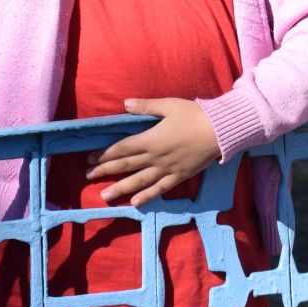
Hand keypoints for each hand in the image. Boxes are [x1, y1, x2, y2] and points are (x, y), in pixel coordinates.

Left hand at [89, 98, 220, 206]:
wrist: (219, 131)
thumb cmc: (194, 115)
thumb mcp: (168, 105)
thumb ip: (146, 106)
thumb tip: (125, 104)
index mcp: (150, 139)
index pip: (122, 148)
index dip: (104, 154)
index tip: (90, 159)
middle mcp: (155, 157)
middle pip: (125, 166)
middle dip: (105, 171)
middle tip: (88, 176)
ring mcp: (166, 169)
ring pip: (139, 181)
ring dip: (120, 188)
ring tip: (104, 196)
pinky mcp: (178, 177)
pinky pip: (160, 189)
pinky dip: (146, 196)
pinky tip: (135, 202)